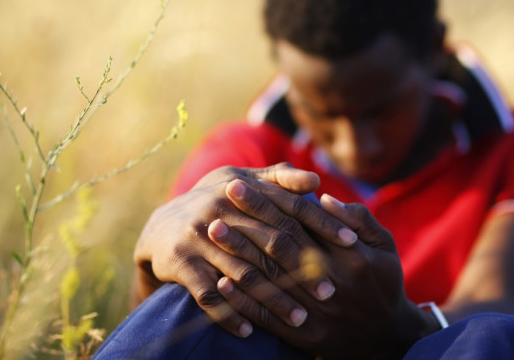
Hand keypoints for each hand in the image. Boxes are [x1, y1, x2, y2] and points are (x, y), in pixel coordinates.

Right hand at [132, 164, 359, 337]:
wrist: (161, 227)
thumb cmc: (216, 204)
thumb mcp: (242, 183)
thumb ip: (278, 180)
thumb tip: (316, 180)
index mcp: (241, 190)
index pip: (290, 207)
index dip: (322, 224)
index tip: (351, 243)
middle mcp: (220, 210)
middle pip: (270, 243)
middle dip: (303, 269)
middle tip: (331, 292)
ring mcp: (199, 238)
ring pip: (243, 274)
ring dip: (273, 301)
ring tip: (300, 320)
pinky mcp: (181, 264)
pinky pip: (209, 296)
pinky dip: (229, 315)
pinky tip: (251, 332)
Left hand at [211, 191, 437, 357]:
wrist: (389, 338)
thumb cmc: (384, 282)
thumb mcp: (384, 246)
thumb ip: (357, 219)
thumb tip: (322, 197)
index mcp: (350, 257)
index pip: (300, 222)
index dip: (267, 202)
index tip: (239, 184)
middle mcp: (331, 283)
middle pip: (279, 247)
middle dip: (246, 221)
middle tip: (216, 200)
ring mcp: (316, 312)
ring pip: (269, 280)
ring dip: (237, 254)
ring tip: (212, 231)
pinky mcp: (304, 337)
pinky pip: (268, 318)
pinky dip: (243, 301)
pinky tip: (222, 281)